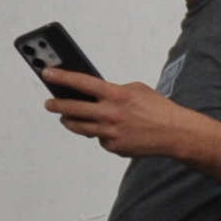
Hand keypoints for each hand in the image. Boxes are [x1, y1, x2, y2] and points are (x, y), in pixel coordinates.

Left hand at [42, 71, 203, 162]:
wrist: (174, 133)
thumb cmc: (156, 108)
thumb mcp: (136, 90)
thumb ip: (114, 91)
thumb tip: (92, 94)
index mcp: (116, 95)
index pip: (82, 83)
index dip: (62, 77)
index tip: (47, 73)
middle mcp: (110, 114)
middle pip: (74, 109)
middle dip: (58, 105)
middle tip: (49, 103)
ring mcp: (111, 132)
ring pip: (80, 127)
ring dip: (70, 121)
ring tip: (65, 117)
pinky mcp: (114, 147)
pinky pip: (99, 138)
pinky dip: (100, 133)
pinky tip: (107, 130)